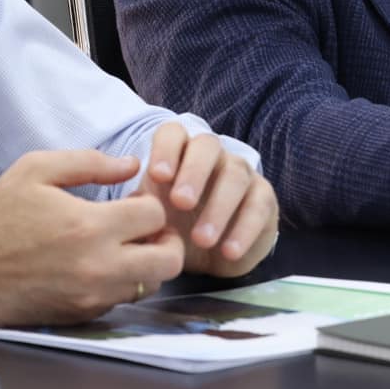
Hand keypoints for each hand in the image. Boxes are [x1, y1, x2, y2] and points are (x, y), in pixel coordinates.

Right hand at [0, 149, 183, 325]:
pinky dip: (120, 284)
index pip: (156, 215)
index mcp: (90, 226)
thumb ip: (90, 162)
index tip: (133, 200)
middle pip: (168, 260)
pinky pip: (120, 301)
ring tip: (123, 247)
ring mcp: (90, 296)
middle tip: (148, 230)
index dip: (150, 203)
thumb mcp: (37, 169)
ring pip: (149, 284)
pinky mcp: (80, 316)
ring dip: (145, 264)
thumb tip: (131, 165)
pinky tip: (98, 266)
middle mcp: (98, 267)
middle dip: (166, 240)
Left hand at [138, 121, 279, 276]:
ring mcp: (243, 175)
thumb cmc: (176, 227)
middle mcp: (214, 156)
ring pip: (236, 175)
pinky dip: (244, 229)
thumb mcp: (152, 218)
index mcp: (180, 153)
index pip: (173, 133)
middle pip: (208, 145)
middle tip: (181, 203)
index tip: (157, 176)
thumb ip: (137, 209)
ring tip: (202, 240)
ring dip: (219, 207)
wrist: (211, 255)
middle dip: (194, 172)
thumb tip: (124, 209)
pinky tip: (228, 251)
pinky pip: (259, 206)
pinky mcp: (264, 199)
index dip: (166, 149)